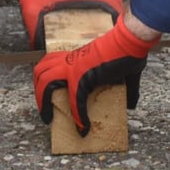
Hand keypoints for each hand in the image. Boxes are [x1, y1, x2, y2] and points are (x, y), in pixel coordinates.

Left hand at [34, 15, 156, 134]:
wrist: (129, 41)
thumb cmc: (127, 51)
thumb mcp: (124, 72)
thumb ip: (128, 89)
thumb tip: (132, 105)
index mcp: (76, 58)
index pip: (52, 66)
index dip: (47, 84)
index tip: (52, 101)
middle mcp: (70, 61)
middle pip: (40, 71)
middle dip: (37, 92)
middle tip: (44, 109)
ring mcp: (74, 67)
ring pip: (45, 81)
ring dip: (43, 102)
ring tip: (48, 117)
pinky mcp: (82, 76)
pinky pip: (74, 99)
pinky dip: (77, 116)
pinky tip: (83, 128)